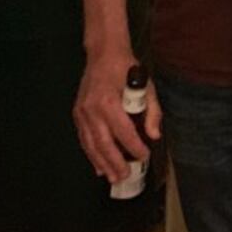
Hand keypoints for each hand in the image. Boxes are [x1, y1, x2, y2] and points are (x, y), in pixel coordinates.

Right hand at [73, 48, 161, 183]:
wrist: (103, 53)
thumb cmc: (127, 68)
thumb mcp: (146, 86)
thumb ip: (152, 111)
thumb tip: (155, 135)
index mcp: (109, 101)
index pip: (123, 131)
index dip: (134, 147)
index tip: (144, 157)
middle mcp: (92, 109)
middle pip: (103, 143)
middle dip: (115, 162)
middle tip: (125, 176)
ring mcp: (81, 112)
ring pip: (91, 144)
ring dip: (101, 163)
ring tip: (112, 178)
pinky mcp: (77, 113)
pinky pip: (84, 138)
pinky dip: (91, 154)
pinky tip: (98, 166)